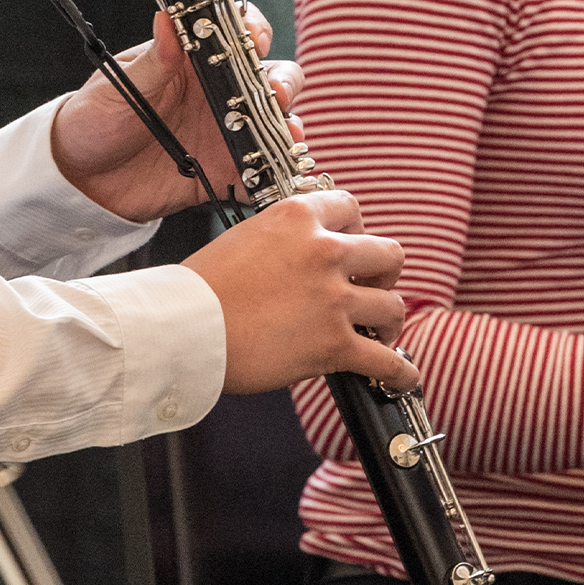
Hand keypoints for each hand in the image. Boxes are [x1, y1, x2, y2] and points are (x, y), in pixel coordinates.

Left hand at [50, 3, 305, 221]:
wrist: (80, 178)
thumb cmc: (94, 119)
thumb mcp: (119, 87)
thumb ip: (152, 61)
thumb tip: (168, 19)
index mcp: (193, 62)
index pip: (236, 34)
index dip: (254, 30)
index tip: (255, 38)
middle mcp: (218, 94)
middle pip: (270, 77)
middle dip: (283, 82)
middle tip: (275, 94)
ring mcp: (226, 133)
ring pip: (275, 123)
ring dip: (287, 126)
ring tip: (286, 135)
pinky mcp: (226, 171)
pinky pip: (261, 172)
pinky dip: (275, 174)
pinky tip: (277, 175)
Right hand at [181, 190, 418, 393]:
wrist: (180, 328)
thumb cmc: (201, 288)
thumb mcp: (246, 237)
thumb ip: (285, 241)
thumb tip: (304, 258)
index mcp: (299, 217)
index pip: (351, 208)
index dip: (357, 230)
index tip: (351, 248)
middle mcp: (324, 251)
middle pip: (389, 254)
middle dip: (385, 274)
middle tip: (371, 290)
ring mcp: (333, 299)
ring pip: (392, 306)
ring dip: (389, 322)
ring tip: (380, 334)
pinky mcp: (333, 344)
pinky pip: (386, 360)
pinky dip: (400, 371)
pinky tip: (403, 376)